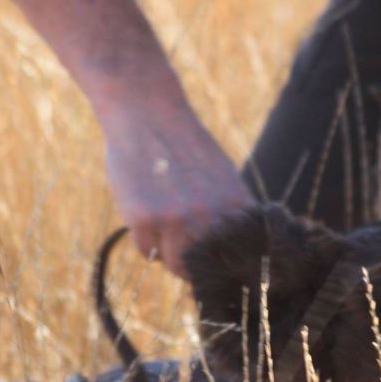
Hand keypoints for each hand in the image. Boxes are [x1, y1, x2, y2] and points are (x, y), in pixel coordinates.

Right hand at [104, 112, 253, 277]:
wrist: (148, 113)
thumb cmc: (185, 148)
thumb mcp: (223, 177)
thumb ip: (229, 215)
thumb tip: (231, 258)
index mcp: (235, 205)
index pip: (238, 259)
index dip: (224, 265)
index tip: (215, 265)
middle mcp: (210, 215)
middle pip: (205, 268)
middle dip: (193, 262)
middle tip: (179, 241)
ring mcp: (177, 218)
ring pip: (175, 265)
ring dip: (166, 253)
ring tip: (161, 226)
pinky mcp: (145, 218)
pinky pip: (145, 251)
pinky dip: (143, 238)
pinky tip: (142, 210)